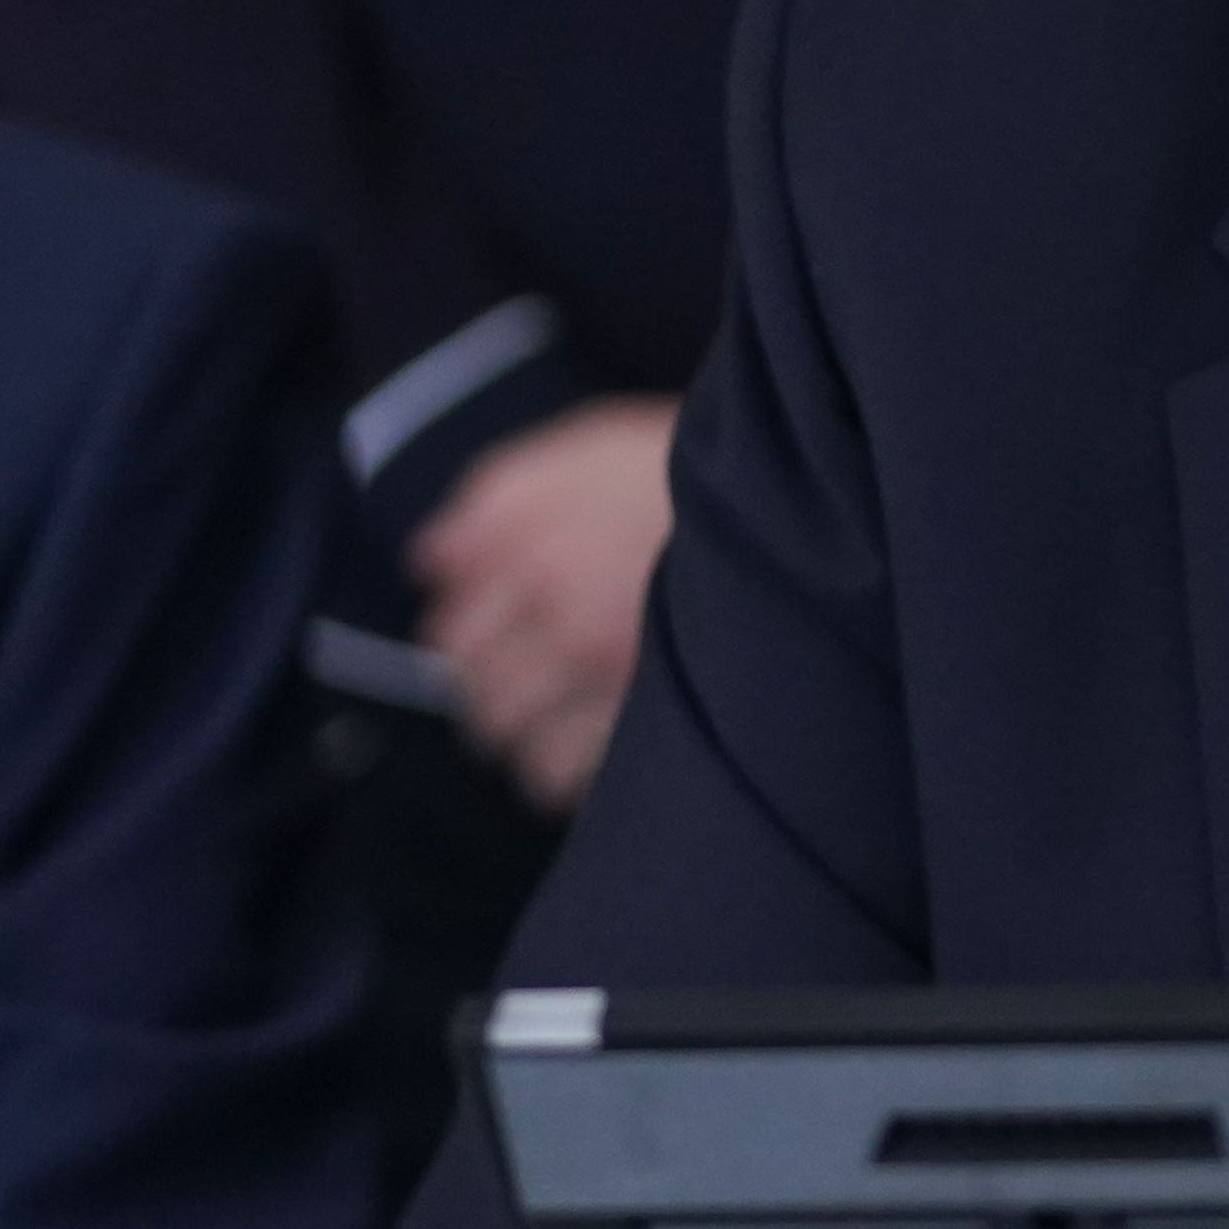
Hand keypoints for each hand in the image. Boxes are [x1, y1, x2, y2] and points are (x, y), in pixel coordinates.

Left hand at [409, 399, 678, 811]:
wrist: (800, 492)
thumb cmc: (689, 470)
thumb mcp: (585, 450)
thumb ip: (494, 501)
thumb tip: (427, 561)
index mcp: (538, 556)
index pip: (452, 637)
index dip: (461, 646)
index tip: (486, 645)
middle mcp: (569, 624)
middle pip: (482, 701)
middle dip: (492, 700)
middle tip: (524, 690)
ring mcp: (617, 680)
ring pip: (526, 753)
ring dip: (530, 746)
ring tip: (558, 728)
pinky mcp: (660, 718)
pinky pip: (579, 779)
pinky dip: (575, 775)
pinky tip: (592, 753)